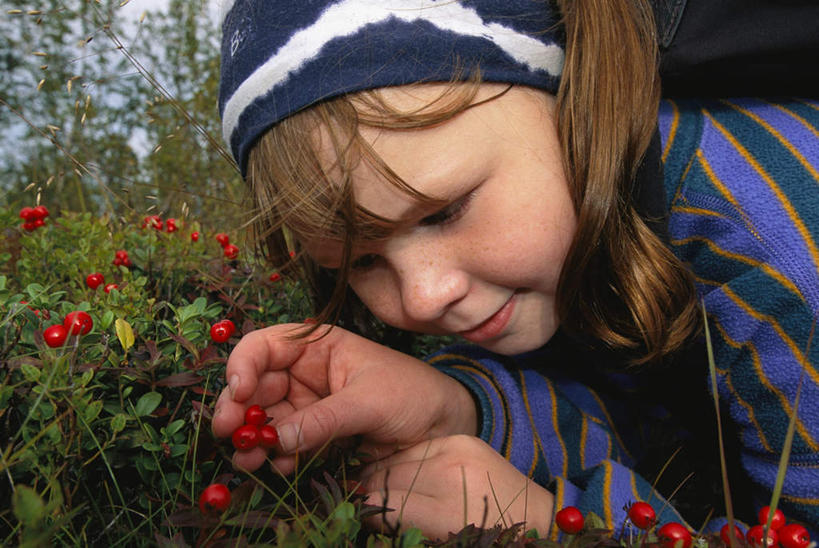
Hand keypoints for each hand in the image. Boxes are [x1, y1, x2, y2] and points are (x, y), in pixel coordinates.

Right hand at [211, 324, 477, 473]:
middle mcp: (306, 371)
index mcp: (319, 345)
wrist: (443, 427)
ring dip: (251, 437)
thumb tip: (274, 439)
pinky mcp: (314, 434)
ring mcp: (308, 403)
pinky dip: (274, 455)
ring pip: (265, 417)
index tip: (238, 390)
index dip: (244, 363)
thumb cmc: (413, 393)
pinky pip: (284, 442)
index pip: (267, 344)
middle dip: (238, 407)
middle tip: (227, 432)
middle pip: (256, 384)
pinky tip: (276, 466)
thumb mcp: (369, 401)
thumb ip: (323, 420)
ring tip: (247, 457)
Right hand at [355, 435, 554, 540]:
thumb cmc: (488, 540)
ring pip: (396, 460)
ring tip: (367, 491)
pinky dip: (400, 463)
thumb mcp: (443, 539)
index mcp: (447, 510)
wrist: (538, 521)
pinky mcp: (462, 440)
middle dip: (365, 493)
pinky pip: (416, 449)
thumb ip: (403, 526)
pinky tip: (393, 476)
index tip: (351, 519)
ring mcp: (457, 450)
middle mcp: (450, 473)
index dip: (363, 513)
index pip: (384, 505)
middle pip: (386, 479)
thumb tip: (363, 511)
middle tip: (352, 504)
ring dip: (377, 476)